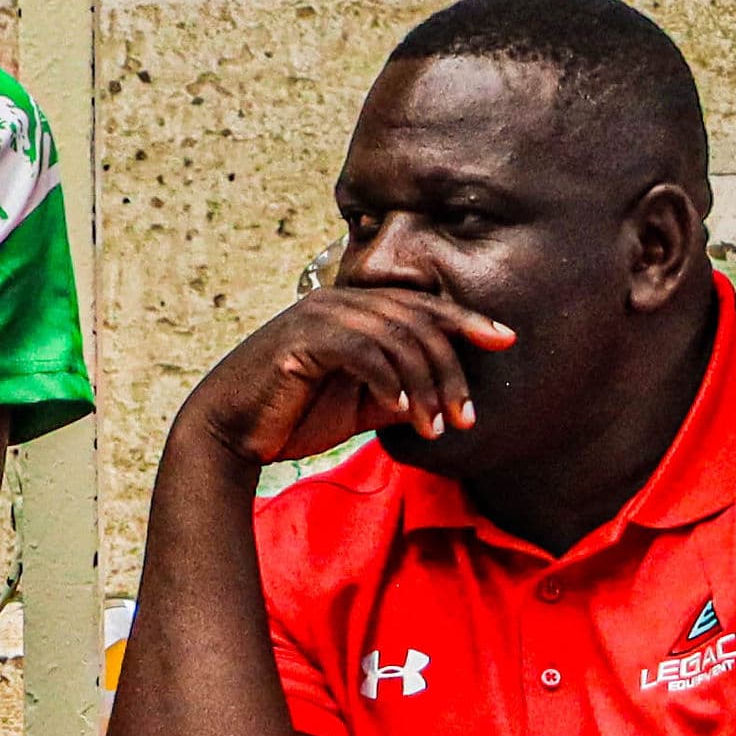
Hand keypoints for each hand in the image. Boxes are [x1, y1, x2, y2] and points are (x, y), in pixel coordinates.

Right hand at [175, 283, 519, 472]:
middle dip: (452, 369)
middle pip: (418, 321)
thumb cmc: (292, 419)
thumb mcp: (359, 404)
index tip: (506, 341)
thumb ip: (399, 391)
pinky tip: (403, 415)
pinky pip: (363, 352)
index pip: (423, 307)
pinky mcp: (302, 339)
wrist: (228, 434)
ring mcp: (320, 315)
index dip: (467, 321)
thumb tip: (444, 398)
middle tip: (468, 416)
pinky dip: (389, 383)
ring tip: (438, 428)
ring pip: (397, 338)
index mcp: (355, 308)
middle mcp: (340, 300)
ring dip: (425, 387)